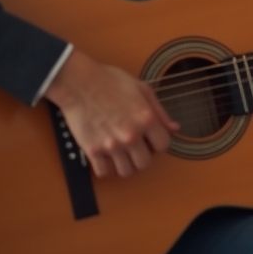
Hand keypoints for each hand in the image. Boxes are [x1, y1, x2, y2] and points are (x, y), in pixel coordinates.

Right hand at [44, 49, 179, 177]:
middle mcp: (131, 135)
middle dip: (142, 156)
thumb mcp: (142, 89)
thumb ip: (160, 111)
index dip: (158, 143)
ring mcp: (111, 145)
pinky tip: (105, 156)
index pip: (164, 146)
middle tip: (135, 147)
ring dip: (125, 164)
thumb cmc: (110, 81)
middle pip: (145, 163)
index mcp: (146, 118)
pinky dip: (105, 167)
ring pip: (126, 172)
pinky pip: (103, 172)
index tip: (151, 139)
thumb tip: (174, 128)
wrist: (78, 82)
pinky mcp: (92, 150)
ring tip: (121, 153)